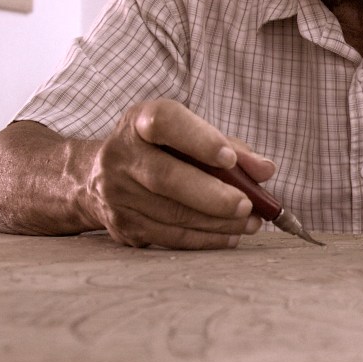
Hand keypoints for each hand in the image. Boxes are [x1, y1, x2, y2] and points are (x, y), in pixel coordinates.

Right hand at [83, 99, 275, 248]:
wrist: (96, 177)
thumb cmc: (160, 150)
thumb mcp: (189, 136)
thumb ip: (230, 148)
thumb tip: (266, 170)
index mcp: (139, 122)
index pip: (165, 123)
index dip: (199, 140)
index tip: (229, 159)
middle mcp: (120, 155)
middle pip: (167, 178)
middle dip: (213, 195)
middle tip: (248, 206)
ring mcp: (117, 194)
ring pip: (172, 214)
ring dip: (217, 222)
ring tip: (250, 223)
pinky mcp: (123, 225)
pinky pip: (170, 236)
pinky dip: (205, 239)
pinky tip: (230, 236)